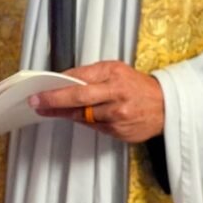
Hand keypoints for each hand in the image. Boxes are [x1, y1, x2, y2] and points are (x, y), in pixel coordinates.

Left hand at [28, 60, 164, 142]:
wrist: (166, 106)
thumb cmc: (136, 85)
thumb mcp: (115, 70)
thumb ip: (91, 74)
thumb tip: (63, 80)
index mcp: (113, 74)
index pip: (78, 80)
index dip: (57, 87)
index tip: (39, 91)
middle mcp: (116, 94)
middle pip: (78, 98)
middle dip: (53, 101)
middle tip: (36, 103)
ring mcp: (118, 115)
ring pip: (83, 116)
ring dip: (64, 113)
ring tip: (49, 111)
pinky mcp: (120, 132)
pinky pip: (94, 127)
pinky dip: (84, 121)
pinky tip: (76, 117)